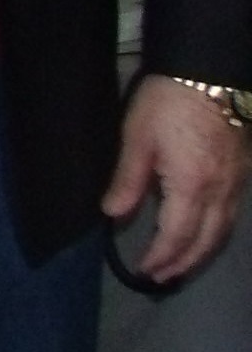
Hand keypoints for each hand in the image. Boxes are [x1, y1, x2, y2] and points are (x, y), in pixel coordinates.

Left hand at [103, 79, 248, 283]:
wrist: (209, 73)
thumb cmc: (167, 103)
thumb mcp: (137, 139)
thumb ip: (127, 181)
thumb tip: (113, 214)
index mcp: (193, 186)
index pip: (177, 235)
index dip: (161, 256)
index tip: (144, 271)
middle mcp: (222, 192)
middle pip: (206, 241)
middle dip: (184, 263)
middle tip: (162, 277)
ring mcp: (237, 183)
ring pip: (224, 231)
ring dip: (202, 252)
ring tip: (180, 263)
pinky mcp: (243, 172)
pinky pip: (232, 215)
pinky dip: (216, 232)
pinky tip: (203, 232)